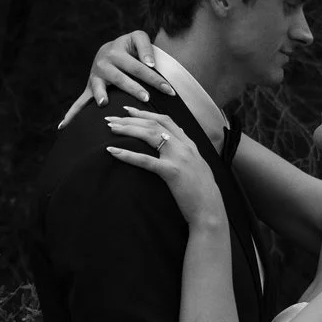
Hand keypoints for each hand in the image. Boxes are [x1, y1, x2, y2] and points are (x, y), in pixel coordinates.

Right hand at [58, 31, 169, 126]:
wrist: (111, 50)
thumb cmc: (130, 47)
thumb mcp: (138, 38)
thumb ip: (145, 47)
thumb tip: (149, 64)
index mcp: (116, 51)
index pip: (139, 66)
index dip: (155, 78)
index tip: (170, 91)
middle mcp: (103, 63)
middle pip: (120, 77)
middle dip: (134, 88)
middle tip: (146, 98)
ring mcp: (94, 77)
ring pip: (99, 88)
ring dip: (101, 95)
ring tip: (104, 103)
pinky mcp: (89, 88)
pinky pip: (80, 102)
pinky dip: (72, 114)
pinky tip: (64, 126)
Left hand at [104, 108, 224, 228]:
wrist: (210, 210)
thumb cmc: (201, 194)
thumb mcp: (195, 168)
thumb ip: (185, 155)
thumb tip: (172, 149)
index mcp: (189, 144)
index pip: (165, 120)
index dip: (145, 113)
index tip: (128, 110)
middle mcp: (184, 146)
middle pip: (153, 124)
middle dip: (130, 118)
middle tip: (111, 118)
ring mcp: (179, 158)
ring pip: (149, 135)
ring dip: (127, 129)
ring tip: (110, 128)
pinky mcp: (172, 172)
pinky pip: (146, 160)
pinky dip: (128, 154)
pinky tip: (113, 151)